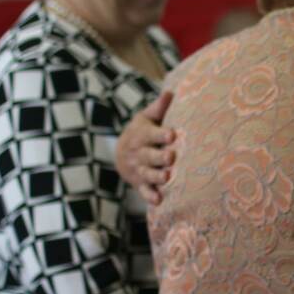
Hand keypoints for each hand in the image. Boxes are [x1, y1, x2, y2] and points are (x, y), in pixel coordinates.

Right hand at [116, 90, 176, 204]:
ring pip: (148, 174)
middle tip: (171, 157)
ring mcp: (139, 170)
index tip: (171, 135)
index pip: (151, 134)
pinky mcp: (140, 184)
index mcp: (142, 135)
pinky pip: (144, 191)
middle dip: (160, 157)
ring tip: (168, 176)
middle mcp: (139, 153)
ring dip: (157, 176)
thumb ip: (158, 108)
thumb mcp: (146, 118)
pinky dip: (150, 196)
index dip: (161, 135)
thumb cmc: (142, 131)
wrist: (122, 153)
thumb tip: (170, 92)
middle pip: (149, 156)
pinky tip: (158, 201)